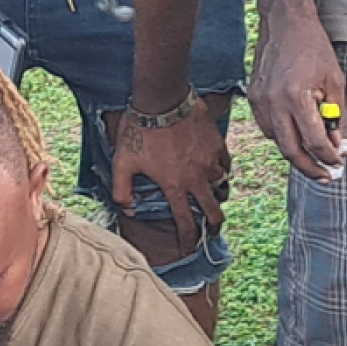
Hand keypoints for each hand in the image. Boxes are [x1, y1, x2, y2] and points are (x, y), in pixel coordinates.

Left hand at [112, 100, 229, 246]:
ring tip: (215, 197)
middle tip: (212, 231)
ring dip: (218, 195)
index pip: (186, 223)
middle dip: (214, 227)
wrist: (162, 97)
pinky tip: (217, 169)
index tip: (190, 248)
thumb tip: (127, 210)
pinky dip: (222, 170)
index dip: (189, 241)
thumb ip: (121, 190)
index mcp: (174, 187)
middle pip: (213, 212)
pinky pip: (225, 164)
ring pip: (222, 187)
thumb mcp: (122, 162)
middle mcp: (196, 179)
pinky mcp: (217, 144)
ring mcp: (210, 162)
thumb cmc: (139, 129)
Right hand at [250, 13, 346, 178]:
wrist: (284, 21)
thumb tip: (338, 147)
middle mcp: (274, 102)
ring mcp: (260, 101)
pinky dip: (283, 136)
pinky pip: (268, 128)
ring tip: (313, 153)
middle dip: (310, 168)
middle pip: (291, 151)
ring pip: (278, 142)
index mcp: (296, 96)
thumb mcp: (334, 81)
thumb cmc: (313, 47)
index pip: (314, 141)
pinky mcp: (253, 99)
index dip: (328, 157)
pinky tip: (296, 131)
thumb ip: (336, 117)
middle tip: (325, 176)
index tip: (337, 165)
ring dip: (296, 152)